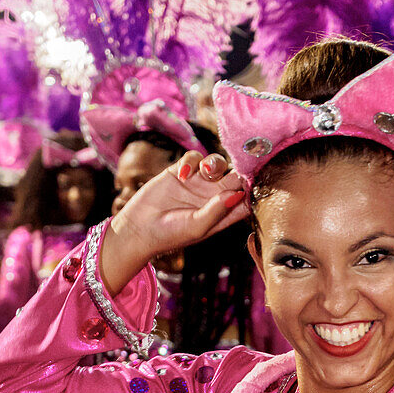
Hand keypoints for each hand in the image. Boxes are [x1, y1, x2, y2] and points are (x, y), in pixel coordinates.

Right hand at [100, 152, 248, 294]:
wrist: (140, 228)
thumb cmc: (171, 234)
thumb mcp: (197, 226)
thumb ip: (217, 211)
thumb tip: (237, 194)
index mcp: (223, 214)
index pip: (246, 199)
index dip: (252, 190)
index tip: (253, 182)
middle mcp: (214, 197)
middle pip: (235, 177)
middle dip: (237, 169)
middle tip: (233, 169)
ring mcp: (198, 183)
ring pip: (216, 163)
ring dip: (215, 163)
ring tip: (206, 171)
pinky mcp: (181, 171)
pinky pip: (193, 158)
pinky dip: (191, 162)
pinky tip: (182, 175)